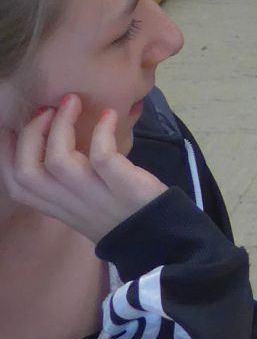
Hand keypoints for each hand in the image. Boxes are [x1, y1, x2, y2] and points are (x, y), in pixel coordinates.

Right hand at [0, 98, 164, 243]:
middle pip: (27, 172)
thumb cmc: (120, 209)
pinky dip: (102, 132)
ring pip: (59, 162)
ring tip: (73, 102)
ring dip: (61, 126)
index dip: (7, 153)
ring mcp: (96, 197)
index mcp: (57, 206)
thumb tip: (55, 130)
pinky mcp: (125, 188)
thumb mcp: (84, 200)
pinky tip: (109, 116)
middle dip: (30, 134)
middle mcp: (70, 204)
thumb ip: (66, 178)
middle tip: (48, 109)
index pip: (17, 185)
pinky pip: (102, 158)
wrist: (159, 237)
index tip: (12, 126)